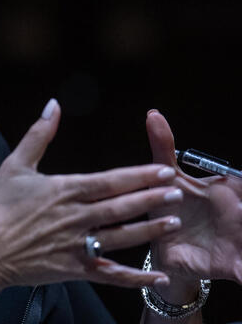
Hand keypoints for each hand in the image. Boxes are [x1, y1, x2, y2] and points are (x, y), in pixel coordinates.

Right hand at [0, 99, 183, 291]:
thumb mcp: (14, 164)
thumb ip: (38, 134)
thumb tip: (53, 104)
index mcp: (64, 190)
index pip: (111, 181)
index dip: (140, 176)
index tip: (164, 170)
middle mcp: (76, 217)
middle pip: (122, 207)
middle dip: (152, 198)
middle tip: (178, 192)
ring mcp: (77, 245)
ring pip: (122, 237)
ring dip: (150, 230)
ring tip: (173, 222)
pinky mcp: (74, 269)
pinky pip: (111, 274)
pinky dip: (136, 277)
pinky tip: (156, 274)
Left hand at [146, 109, 241, 284]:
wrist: (170, 253)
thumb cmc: (172, 208)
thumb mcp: (168, 179)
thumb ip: (164, 147)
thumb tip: (152, 114)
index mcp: (230, 189)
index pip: (241, 182)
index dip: (240, 187)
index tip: (235, 188)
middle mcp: (240, 211)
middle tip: (239, 210)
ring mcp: (241, 240)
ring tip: (240, 238)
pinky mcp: (235, 267)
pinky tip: (240, 272)